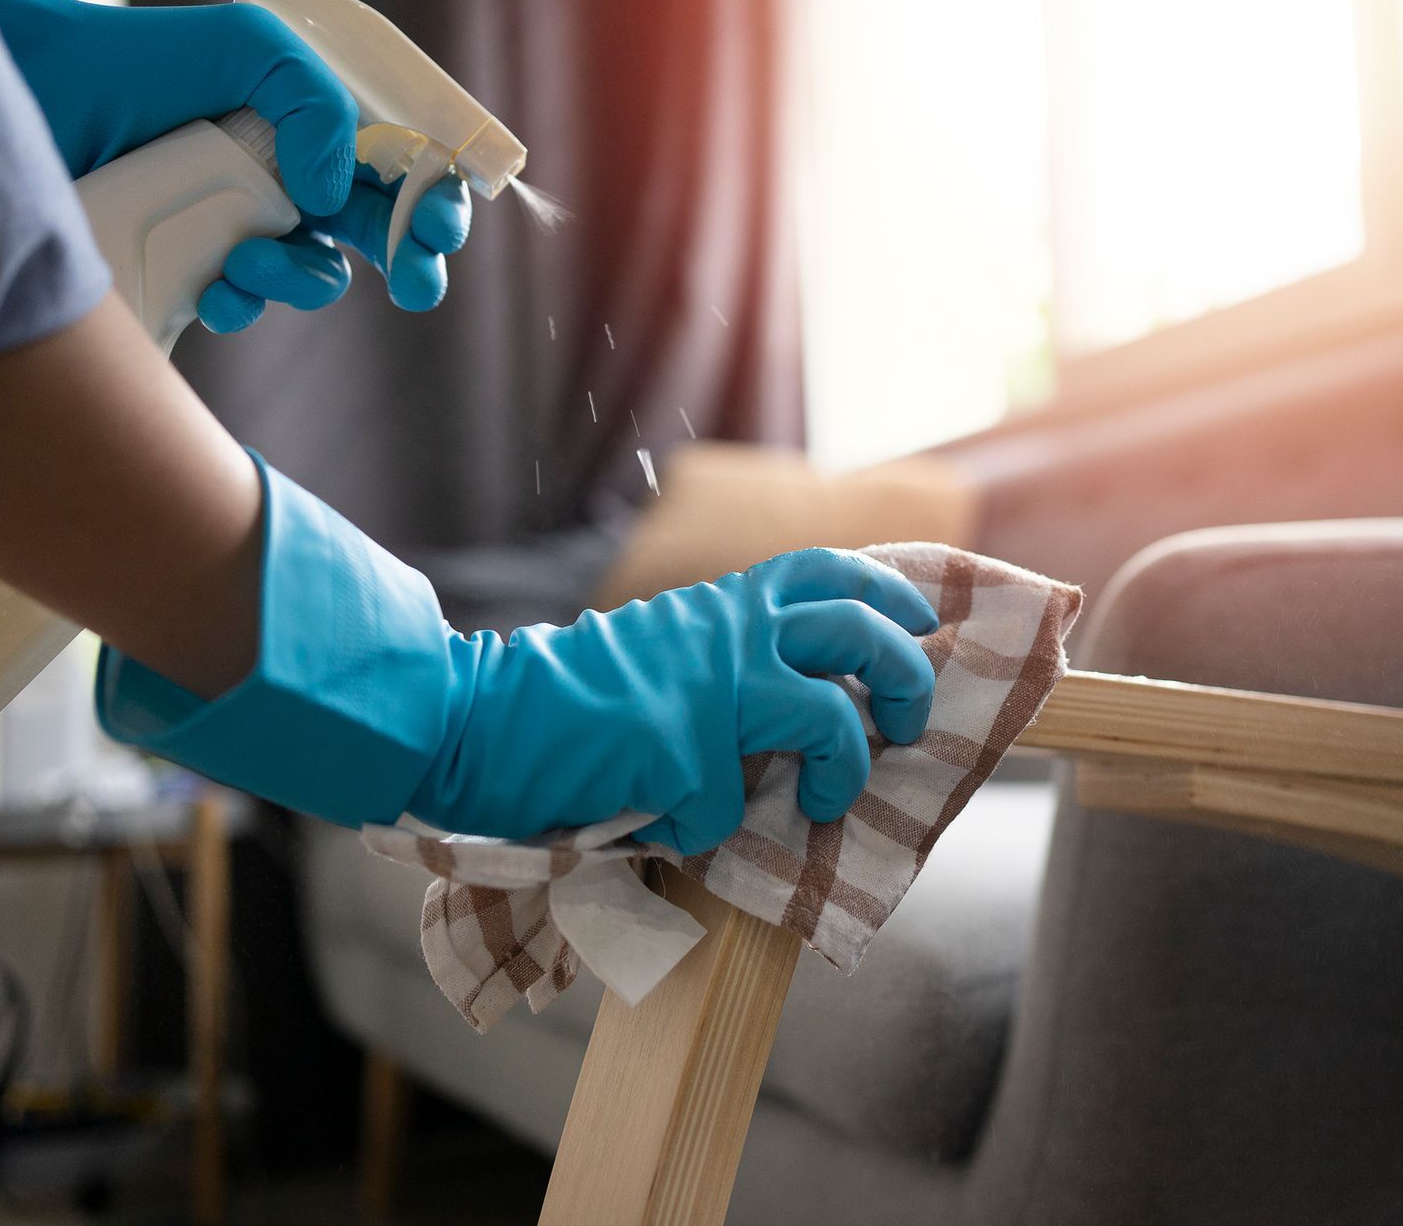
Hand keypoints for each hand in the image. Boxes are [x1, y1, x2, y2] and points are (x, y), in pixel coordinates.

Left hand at [0, 0, 471, 332]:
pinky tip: (211, 289)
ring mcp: (246, 228)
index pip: (402, 169)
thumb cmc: (135, 62)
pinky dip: (240, 307)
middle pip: (380, 235)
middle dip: (410, 265)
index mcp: (316, 128)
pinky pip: (247, 309)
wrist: (36, 102)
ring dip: (299, 282)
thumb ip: (316, 102)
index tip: (438, 230)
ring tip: (248, 263)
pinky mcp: (199, 270)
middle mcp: (290, 178)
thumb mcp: (246, 52)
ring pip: (316, 280)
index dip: (434, 202)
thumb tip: (334, 190)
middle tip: (414, 284)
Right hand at [96, 459, 940, 855]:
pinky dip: (702, 830)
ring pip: (828, 718)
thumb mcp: (664, 650)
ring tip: (823, 802)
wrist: (480, 719)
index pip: (832, 572)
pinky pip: (727, 810)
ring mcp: (707, 692)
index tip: (922, 625)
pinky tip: (663, 825)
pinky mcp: (680, 753)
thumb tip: (808, 697)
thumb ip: (729, 657)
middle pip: (860, 631)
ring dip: (843, 769)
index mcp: (723, 604)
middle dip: (905, 677)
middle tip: (905, 723)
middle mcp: (727, 633)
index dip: (891, 595)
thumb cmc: (573, 698)